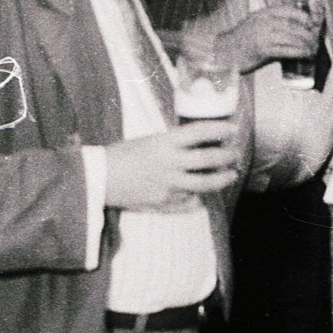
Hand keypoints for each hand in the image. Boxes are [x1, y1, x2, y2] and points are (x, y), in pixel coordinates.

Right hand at [104, 120, 239, 209]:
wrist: (97, 179)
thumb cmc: (122, 155)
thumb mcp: (150, 141)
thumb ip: (175, 143)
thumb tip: (203, 142)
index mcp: (163, 143)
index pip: (200, 131)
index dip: (220, 128)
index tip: (234, 128)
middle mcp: (168, 163)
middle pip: (209, 159)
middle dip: (228, 156)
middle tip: (235, 153)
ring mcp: (168, 186)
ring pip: (205, 184)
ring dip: (223, 179)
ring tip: (231, 174)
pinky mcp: (164, 203)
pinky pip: (191, 202)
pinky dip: (199, 196)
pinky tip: (204, 192)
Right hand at [217, 4, 318, 73]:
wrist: (223, 51)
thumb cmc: (243, 40)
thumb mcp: (258, 24)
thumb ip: (275, 23)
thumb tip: (299, 28)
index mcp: (264, 13)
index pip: (290, 11)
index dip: (305, 18)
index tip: (313, 25)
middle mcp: (264, 22)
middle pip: (295, 26)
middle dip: (309, 35)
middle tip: (316, 42)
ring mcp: (263, 35)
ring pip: (293, 38)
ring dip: (307, 45)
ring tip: (313, 50)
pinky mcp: (262, 49)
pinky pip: (286, 50)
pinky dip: (299, 53)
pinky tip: (305, 56)